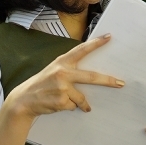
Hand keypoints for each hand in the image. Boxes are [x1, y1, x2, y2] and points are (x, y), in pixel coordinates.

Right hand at [8, 34, 123, 119]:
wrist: (24, 99)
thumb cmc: (42, 84)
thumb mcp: (54, 70)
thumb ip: (69, 69)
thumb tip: (91, 75)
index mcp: (62, 62)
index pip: (82, 50)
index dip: (96, 43)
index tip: (109, 37)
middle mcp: (63, 72)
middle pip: (91, 77)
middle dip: (108, 81)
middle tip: (120, 83)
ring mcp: (62, 87)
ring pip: (81, 98)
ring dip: (81, 103)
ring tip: (73, 103)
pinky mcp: (62, 100)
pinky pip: (73, 106)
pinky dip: (69, 107)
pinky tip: (57, 104)